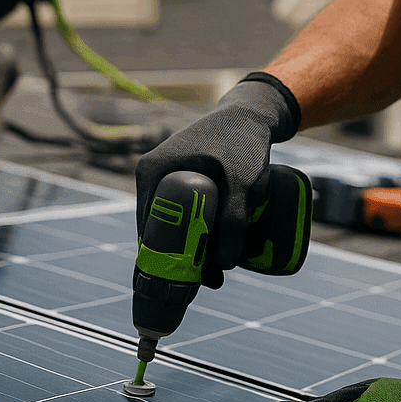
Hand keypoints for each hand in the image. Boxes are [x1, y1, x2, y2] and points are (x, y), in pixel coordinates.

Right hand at [134, 76, 296, 286]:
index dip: (162, 263)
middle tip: (209, 284)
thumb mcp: (243, 182)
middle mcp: (152, 176)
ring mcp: (166, 178)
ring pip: (173, 225)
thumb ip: (233, 222)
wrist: (254, 114)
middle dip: (180, 261)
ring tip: (216, 278)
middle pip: (160, 231)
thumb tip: (222, 266)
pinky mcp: (182, 182)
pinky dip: (195, 235)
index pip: (147, 230)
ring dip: (191, 251)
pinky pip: (182, 215)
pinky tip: (212, 257)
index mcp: (152, 173)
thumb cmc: (244, 141)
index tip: (184, 288)